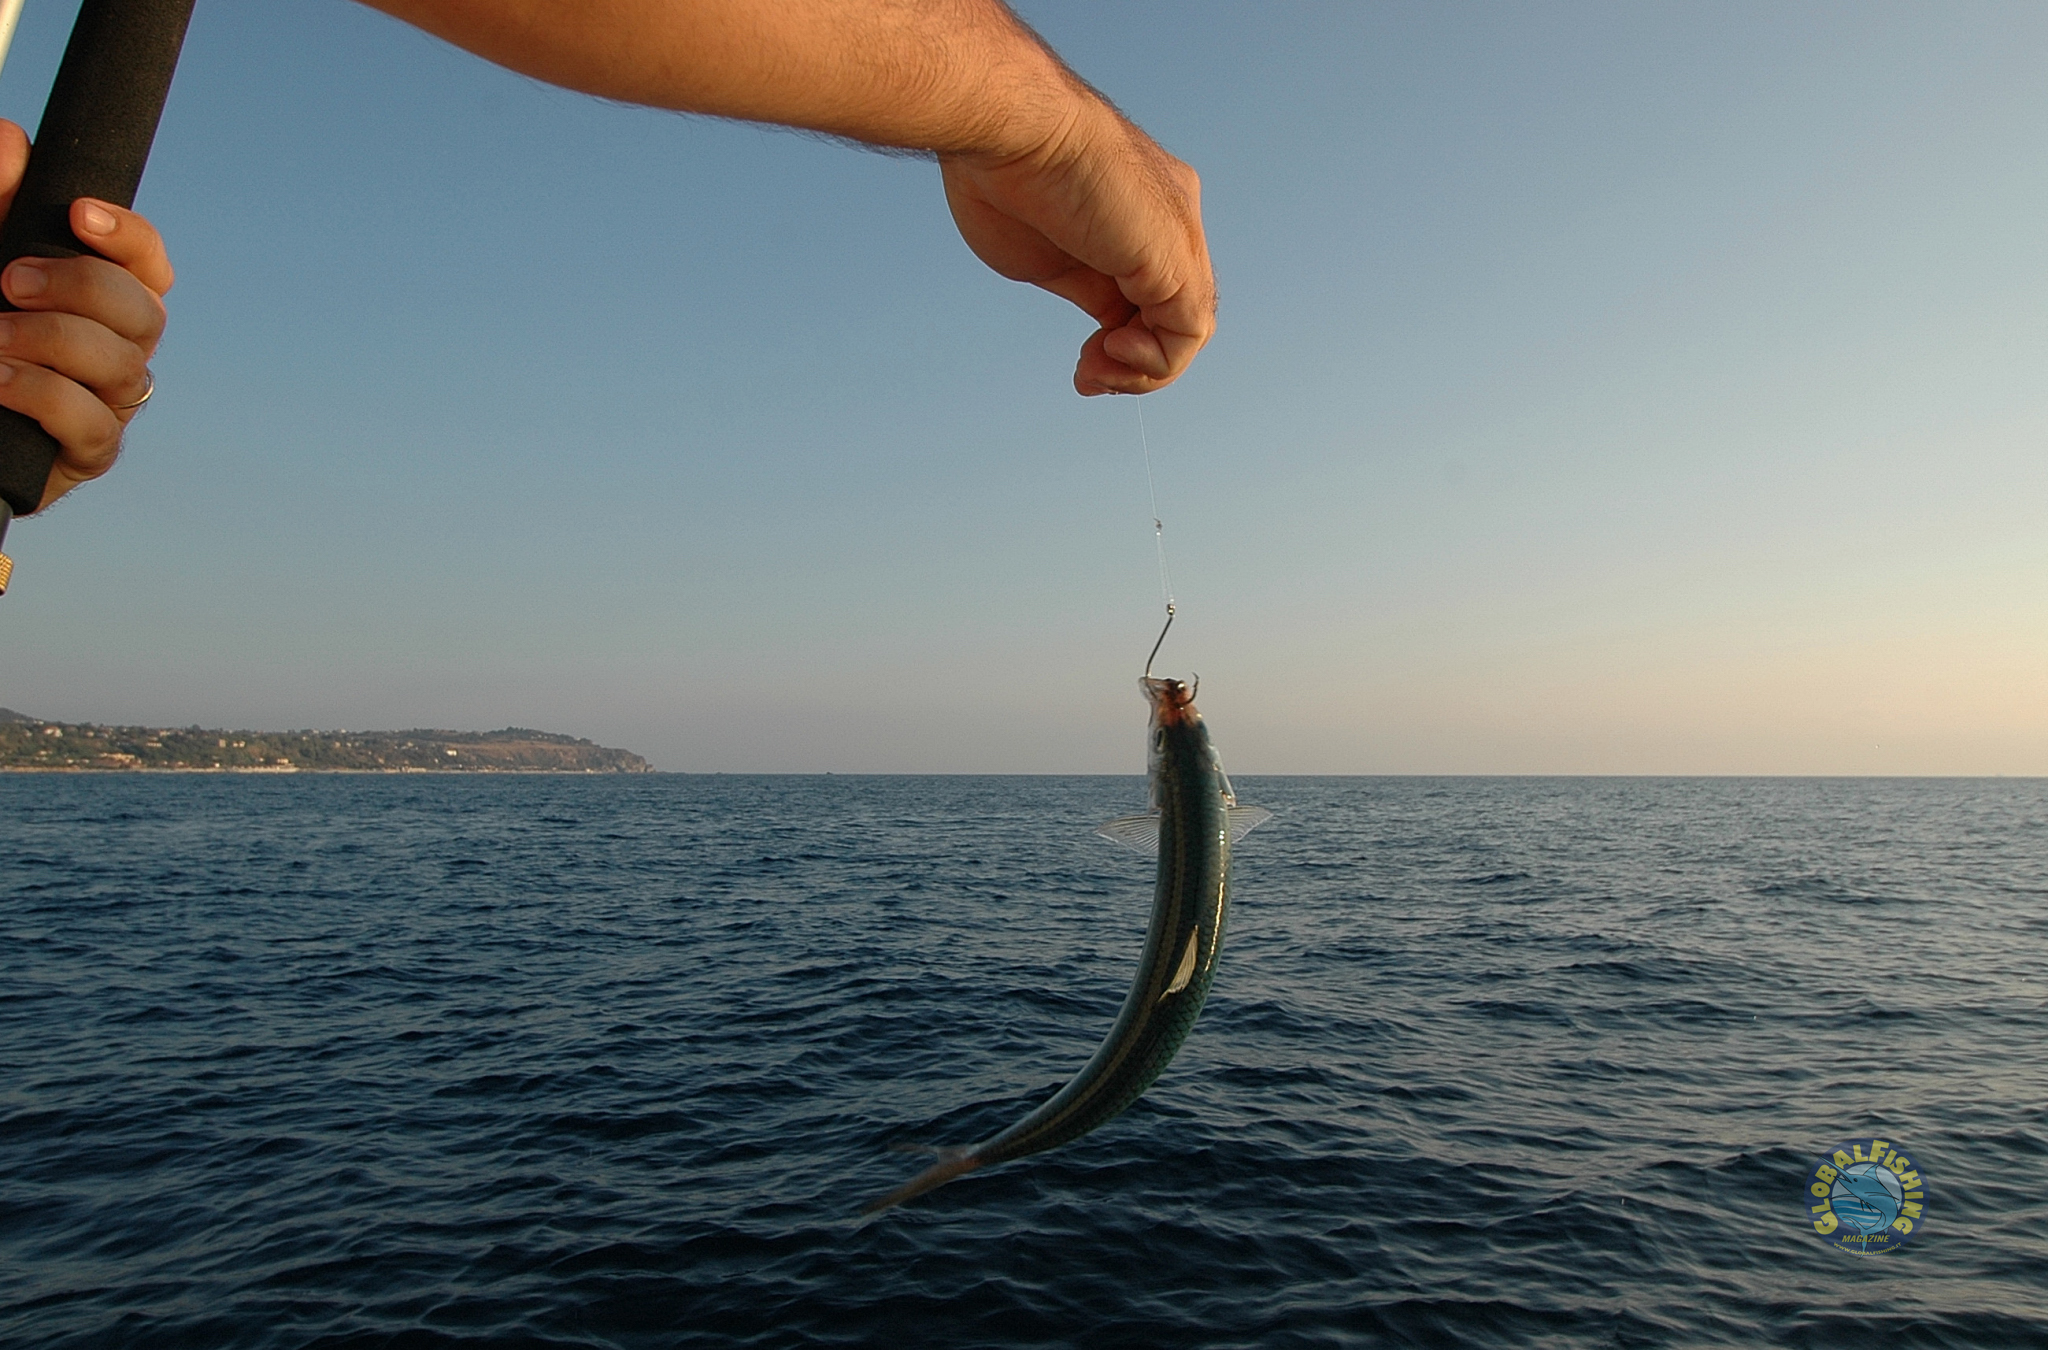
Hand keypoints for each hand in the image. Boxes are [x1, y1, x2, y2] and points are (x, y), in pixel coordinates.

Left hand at [0, 119, 171, 512]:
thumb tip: (14, 141)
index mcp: (102, 297)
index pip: (148, 261)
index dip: (129, 237)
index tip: (78, 215)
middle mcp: (118, 346)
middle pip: (144, 310)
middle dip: (81, 288)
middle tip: (8, 281)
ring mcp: (109, 402)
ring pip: (122, 364)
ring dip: (53, 341)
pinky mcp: (87, 452)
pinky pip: (93, 423)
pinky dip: (42, 393)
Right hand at [940, 100, 1214, 395]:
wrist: (1010, 133)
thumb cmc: (1008, 180)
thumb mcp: (1052, 257)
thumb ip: (1089, 289)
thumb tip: (1109, 326)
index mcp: (1137, 219)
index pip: (1150, 301)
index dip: (1121, 347)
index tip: (1082, 368)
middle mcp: (1169, 224)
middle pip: (1173, 317)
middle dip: (1132, 364)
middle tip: (1088, 376)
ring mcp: (1178, 239)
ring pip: (1188, 330)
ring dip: (1143, 371)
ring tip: (1100, 368)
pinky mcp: (1176, 258)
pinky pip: (1189, 331)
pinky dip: (1155, 362)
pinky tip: (1113, 348)